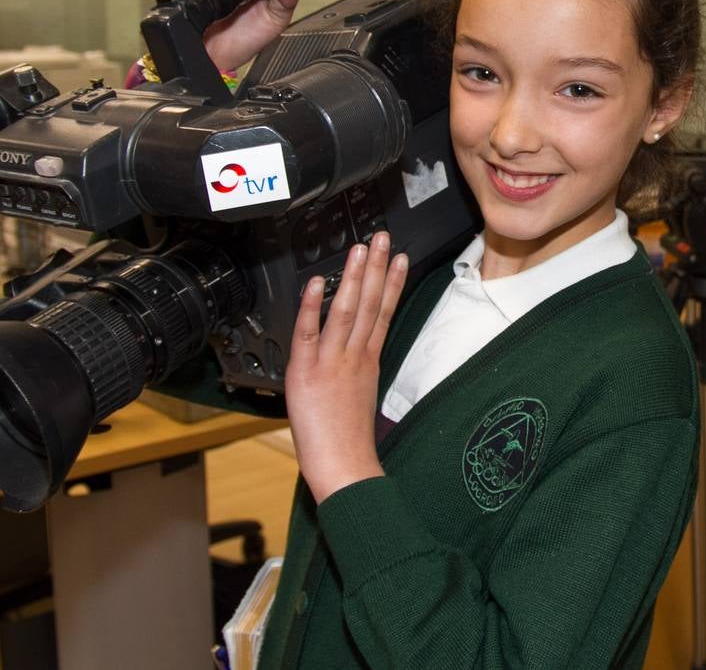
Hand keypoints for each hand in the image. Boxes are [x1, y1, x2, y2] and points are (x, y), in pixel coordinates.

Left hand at [285, 232, 408, 503]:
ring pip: (346, 311)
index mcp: (368, 361)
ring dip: (353, 277)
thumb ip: (357, 370)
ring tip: (360, 249)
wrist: (344, 469)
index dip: (391, 282)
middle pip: (369, 304)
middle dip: (377, 267)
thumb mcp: (360, 398)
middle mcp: (354, 356)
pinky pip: (308, 334)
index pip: (382, 312)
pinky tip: (317, 283)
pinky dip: (312, 307)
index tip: (398, 258)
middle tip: (382, 237)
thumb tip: (356, 354)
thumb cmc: (350, 442)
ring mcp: (332, 362)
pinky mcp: (307, 373)